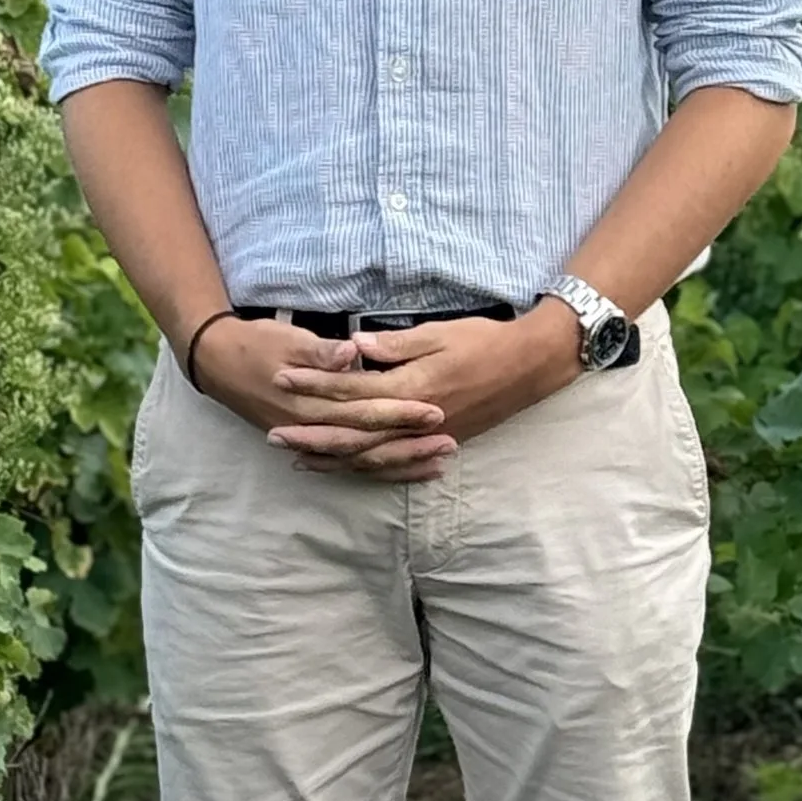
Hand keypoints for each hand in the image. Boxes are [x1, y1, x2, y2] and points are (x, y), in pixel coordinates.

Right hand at [192, 316, 455, 479]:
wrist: (217, 361)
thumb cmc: (257, 343)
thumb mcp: (288, 338)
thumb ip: (322, 350)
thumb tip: (353, 352)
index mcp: (314, 399)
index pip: (365, 410)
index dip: (401, 411)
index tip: (435, 410)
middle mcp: (315, 426)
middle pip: (371, 443)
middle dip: (410, 445)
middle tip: (450, 443)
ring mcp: (312, 438)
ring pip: (363, 461)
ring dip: (401, 464)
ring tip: (438, 464)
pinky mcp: (311, 441)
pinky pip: (348, 465)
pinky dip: (377, 470)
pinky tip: (403, 470)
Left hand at [271, 303, 582, 467]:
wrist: (528, 367)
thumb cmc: (483, 341)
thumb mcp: (439, 333)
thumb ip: (395, 344)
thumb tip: (352, 346)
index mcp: (411, 388)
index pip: (351, 391)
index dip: (315, 386)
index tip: (282, 378)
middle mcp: (413, 421)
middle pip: (353, 433)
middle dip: (311, 434)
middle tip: (273, 434)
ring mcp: (424, 437)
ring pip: (369, 456)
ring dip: (332, 457)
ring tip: (297, 457)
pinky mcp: (435, 443)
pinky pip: (392, 463)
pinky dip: (364, 467)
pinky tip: (346, 466)